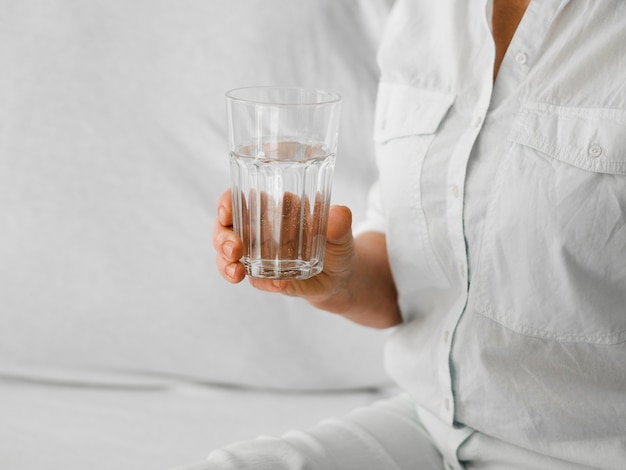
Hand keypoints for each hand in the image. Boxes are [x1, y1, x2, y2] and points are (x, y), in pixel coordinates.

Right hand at [213, 189, 356, 312]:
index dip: (227, 203)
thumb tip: (340, 213)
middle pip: (225, 228)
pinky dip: (258, 282)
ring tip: (237, 272)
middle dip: (222, 237)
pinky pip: (250, 278)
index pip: (240, 199)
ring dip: (226, 263)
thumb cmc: (336, 246)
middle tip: (234, 249)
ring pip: (227, 254)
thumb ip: (339, 224)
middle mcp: (257, 229)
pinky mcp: (262, 275)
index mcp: (271, 208)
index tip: (226, 212)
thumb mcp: (341, 234)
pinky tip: (275, 285)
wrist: (339, 278)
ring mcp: (256, 254)